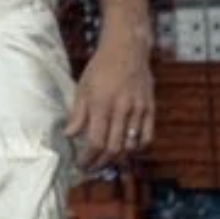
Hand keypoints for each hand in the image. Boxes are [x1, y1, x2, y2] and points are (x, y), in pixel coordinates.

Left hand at [65, 31, 153, 171]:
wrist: (126, 50)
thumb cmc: (100, 68)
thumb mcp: (82, 88)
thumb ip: (77, 114)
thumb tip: (69, 135)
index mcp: (101, 104)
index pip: (95, 141)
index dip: (88, 158)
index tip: (80, 164)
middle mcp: (121, 109)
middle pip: (113, 148)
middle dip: (101, 163)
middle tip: (91, 168)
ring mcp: (138, 110)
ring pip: (130, 145)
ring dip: (118, 159)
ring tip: (106, 162)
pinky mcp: (150, 108)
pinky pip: (147, 136)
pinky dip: (137, 148)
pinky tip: (127, 151)